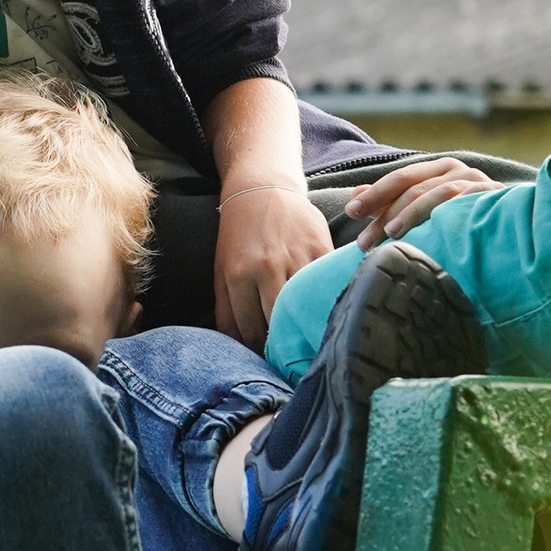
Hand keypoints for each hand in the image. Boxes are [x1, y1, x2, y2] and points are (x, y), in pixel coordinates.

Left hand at [213, 182, 330, 344]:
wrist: (262, 190)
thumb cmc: (238, 237)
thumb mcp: (222, 271)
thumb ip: (226, 311)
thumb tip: (236, 348)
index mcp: (239, 275)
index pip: (252, 330)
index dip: (260, 351)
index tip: (269, 360)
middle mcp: (268, 267)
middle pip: (280, 322)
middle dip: (286, 343)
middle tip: (292, 358)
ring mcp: (296, 257)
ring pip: (307, 305)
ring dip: (309, 325)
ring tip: (311, 339)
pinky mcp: (320, 248)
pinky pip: (328, 283)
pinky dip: (328, 299)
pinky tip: (327, 311)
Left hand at [344, 156, 495, 247]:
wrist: (522, 228)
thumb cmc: (467, 221)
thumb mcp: (426, 211)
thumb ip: (391, 203)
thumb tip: (355, 197)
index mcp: (439, 171)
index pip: (401, 178)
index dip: (374, 194)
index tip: (351, 212)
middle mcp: (457, 171)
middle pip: (413, 186)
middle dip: (384, 211)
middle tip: (363, 239)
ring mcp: (477, 182)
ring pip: (435, 193)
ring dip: (410, 214)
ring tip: (390, 235)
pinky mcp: (493, 196)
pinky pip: (463, 202)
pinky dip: (442, 214)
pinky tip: (428, 231)